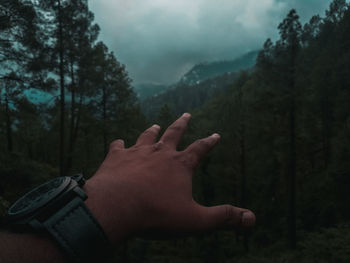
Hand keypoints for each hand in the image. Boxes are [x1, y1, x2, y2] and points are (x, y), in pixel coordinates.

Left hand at [85, 113, 254, 244]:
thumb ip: (223, 218)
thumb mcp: (195, 220)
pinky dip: (120, 144)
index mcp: (179, 165)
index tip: (216, 134)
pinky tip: (119, 143)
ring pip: (147, 136)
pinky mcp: (116, 158)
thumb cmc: (156, 214)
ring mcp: (136, 152)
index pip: (200, 149)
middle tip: (186, 114)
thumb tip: (252, 219)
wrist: (116, 207)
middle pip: (174, 133)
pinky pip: (118, 146)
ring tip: (156, 124)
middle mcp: (159, 153)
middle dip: (182, 123)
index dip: (209, 142)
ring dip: (152, 130)